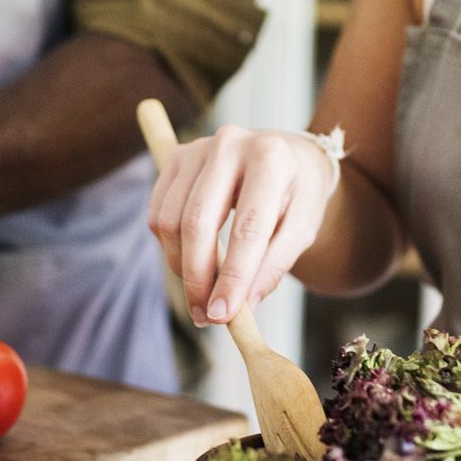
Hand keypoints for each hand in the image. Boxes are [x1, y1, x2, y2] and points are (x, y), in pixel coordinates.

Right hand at [147, 125, 336, 325]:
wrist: (288, 155)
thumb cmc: (298, 194)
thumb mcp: (303, 228)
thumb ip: (274, 266)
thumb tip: (242, 306)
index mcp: (271, 159)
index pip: (247, 227)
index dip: (233, 276)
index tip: (224, 314)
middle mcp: (230, 144)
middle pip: (197, 222)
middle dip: (198, 277)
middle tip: (206, 316)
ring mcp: (197, 148)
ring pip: (170, 221)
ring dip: (180, 267)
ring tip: (201, 293)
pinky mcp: (176, 158)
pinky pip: (158, 214)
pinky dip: (170, 247)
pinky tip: (190, 262)